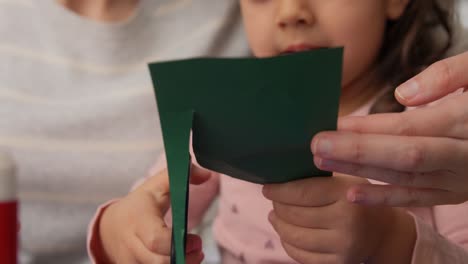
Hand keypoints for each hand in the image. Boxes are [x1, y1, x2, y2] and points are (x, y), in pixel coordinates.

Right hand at [98, 164, 211, 263]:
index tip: (196, 239)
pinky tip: (182, 262)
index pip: (156, 240)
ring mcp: (130, 262)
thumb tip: (207, 175)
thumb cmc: (139, 205)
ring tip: (193, 256)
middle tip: (198, 249)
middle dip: (185, 261)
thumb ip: (180, 176)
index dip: (179, 245)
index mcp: (139, 221)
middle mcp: (131, 246)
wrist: (110, 227)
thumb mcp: (156, 186)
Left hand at [263, 175, 415, 263]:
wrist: (382, 233)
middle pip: (294, 214)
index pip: (301, 192)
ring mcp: (343, 245)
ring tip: (275, 215)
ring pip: (294, 237)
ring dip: (279, 225)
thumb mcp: (346, 178)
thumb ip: (320, 171)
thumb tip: (281, 164)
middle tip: (273, 199)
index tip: (267, 187)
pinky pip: (300, 255)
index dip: (279, 190)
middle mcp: (347, 221)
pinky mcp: (338, 263)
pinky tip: (286, 232)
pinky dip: (288, 243)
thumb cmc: (356, 198)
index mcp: (346, 193)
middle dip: (278, 206)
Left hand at [312, 52, 467, 205]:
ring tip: (322, 164)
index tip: (331, 125)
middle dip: (355, 153)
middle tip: (314, 147)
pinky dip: (385, 199)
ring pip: (404, 180)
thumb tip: (404, 96)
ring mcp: (460, 179)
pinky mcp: (457, 192)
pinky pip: (418, 199)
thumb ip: (450, 76)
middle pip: (401, 158)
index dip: (367, 129)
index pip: (407, 128)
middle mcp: (462, 156)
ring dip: (360, 172)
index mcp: (465, 122)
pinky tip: (353, 194)